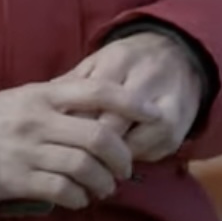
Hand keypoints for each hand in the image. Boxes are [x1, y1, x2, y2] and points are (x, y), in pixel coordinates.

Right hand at [0, 80, 153, 209]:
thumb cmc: (0, 120)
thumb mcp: (29, 97)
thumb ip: (65, 97)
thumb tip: (110, 98)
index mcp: (44, 94)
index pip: (97, 90)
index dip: (131, 102)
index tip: (154, 114)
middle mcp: (38, 120)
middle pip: (98, 136)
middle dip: (121, 156)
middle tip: (126, 168)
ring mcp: (28, 151)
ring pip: (84, 167)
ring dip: (103, 182)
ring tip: (105, 187)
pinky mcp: (18, 180)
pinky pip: (62, 191)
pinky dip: (78, 198)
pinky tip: (80, 198)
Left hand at [69, 30, 204, 162]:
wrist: (181, 55)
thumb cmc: (130, 61)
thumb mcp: (100, 61)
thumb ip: (72, 82)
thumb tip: (40, 105)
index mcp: (119, 62)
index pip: (88, 101)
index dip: (70, 125)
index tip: (57, 140)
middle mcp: (145, 82)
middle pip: (109, 127)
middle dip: (88, 148)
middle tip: (72, 160)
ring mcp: (164, 107)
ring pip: (130, 146)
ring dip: (108, 160)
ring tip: (93, 166)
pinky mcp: (177, 129)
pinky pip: (148, 154)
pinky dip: (131, 159)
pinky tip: (120, 158)